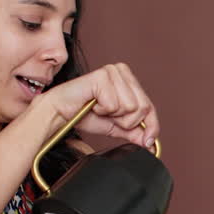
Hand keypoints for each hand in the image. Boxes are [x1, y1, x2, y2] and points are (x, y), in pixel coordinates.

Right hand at [37, 63, 158, 148]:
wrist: (61, 113)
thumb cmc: (85, 114)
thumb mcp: (116, 126)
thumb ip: (134, 131)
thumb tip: (151, 142)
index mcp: (129, 79)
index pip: (150, 106)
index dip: (151, 126)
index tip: (149, 141)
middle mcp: (122, 71)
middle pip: (142, 108)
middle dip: (125, 121)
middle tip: (108, 116)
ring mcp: (112, 72)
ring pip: (130, 107)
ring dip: (112, 115)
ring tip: (99, 108)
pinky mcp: (101, 76)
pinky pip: (114, 104)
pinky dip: (102, 110)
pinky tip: (93, 104)